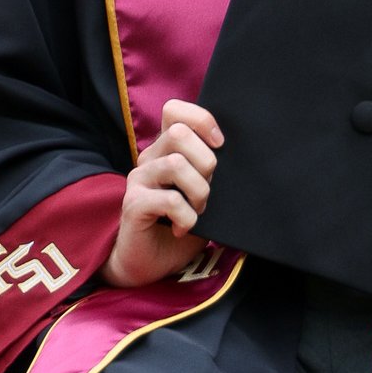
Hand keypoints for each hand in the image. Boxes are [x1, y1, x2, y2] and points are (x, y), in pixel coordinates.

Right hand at [105, 98, 222, 285]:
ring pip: (176, 165)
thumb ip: (209, 171)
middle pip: (179, 133)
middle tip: (208, 191)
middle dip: (206, 163)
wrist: (150, 262)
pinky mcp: (134, 204)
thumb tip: (237, 155)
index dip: (202, 120)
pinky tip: (184, 227)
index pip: (175, 110)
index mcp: (166, 149)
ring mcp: (139, 180)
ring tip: (197, 211)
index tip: (219, 145)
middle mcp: (149, 158)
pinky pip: (169, 200)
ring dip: (199, 193)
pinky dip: (186, 216)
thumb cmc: (181, 224)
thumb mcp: (201, 192)